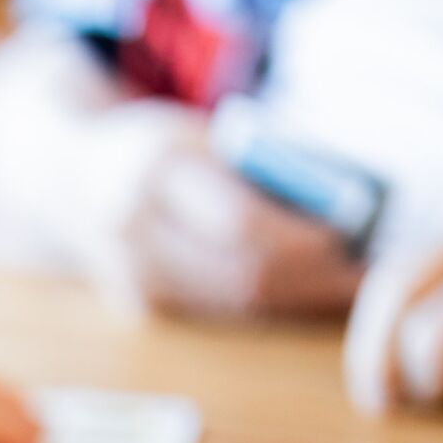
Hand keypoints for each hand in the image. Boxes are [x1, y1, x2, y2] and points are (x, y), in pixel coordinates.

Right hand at [79, 105, 361, 320]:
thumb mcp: (205, 132)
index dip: (304, 238)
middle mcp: (133, 230)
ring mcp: (131, 277)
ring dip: (299, 298)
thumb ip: (263, 165)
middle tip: (369, 273)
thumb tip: (347, 208)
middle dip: (314, 279)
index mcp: (153, 168)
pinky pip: (220, 311)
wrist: (73, 174)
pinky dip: (269, 303)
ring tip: (348, 283)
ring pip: (236, 304)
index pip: (240, 222)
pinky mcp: (139, 306)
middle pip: (242, 275)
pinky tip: (304, 291)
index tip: (356, 236)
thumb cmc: (161, 144)